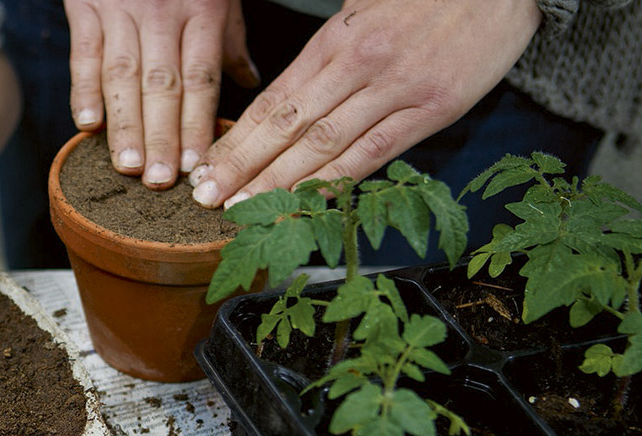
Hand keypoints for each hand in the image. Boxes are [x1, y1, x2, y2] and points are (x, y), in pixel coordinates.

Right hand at [64, 0, 255, 188]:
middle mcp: (162, 14)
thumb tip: (249, 83)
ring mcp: (122, 12)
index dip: (198, 124)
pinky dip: (83, 91)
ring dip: (125, 125)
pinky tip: (88, 126)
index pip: (201, 79)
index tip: (198, 164)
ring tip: (127, 166)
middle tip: (159, 179)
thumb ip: (229, 40)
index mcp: (201, 13)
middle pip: (163, 85)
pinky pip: (84, 54)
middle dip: (161, 136)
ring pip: (124, 77)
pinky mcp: (86, 7)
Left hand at [190, 0, 541, 207]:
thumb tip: (284, 100)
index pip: (274, 99)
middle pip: (288, 126)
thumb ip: (327, 54)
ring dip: (280, 183)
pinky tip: (307, 203)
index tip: (208, 166)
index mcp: (337, 40)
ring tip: (245, 209)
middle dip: (243, 166)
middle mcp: (360, 65)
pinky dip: (339, 181)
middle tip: (207, 198)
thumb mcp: (365, 8)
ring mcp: (397, 89)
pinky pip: (377, 152)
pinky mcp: (435, 108)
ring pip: (325, 145)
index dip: (237, 137)